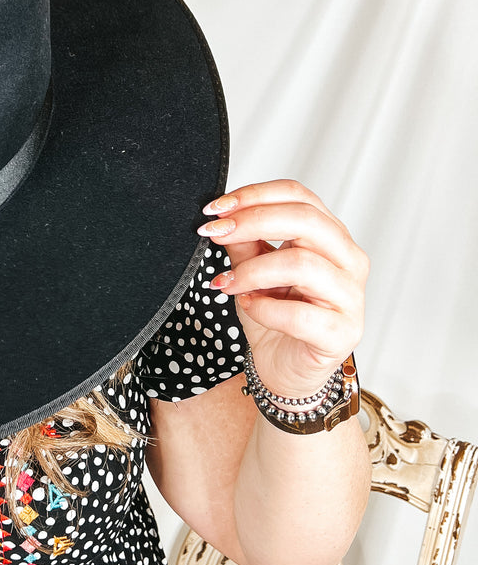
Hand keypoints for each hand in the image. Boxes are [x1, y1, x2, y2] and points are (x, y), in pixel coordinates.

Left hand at [196, 179, 368, 402]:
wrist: (284, 369)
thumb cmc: (274, 316)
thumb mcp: (252, 270)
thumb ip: (243, 242)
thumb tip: (221, 216)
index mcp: (330, 236)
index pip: (298, 195)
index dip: (255, 194)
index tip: (216, 208)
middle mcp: (348, 260)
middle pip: (306, 220)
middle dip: (252, 222)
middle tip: (214, 232)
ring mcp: (350, 297)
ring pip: (303, 264)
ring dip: (253, 270)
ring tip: (227, 282)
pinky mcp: (342, 333)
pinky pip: (300, 314)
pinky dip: (265, 309)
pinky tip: (249, 307)